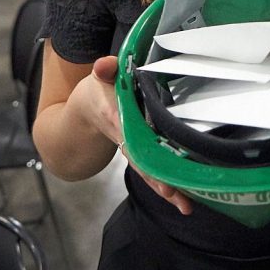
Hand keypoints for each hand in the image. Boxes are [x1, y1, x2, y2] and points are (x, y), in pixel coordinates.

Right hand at [92, 57, 192, 214]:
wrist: (84, 114)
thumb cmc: (97, 93)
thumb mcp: (99, 78)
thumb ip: (105, 70)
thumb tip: (105, 64)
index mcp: (115, 116)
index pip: (130, 134)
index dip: (142, 148)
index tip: (155, 163)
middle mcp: (124, 137)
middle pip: (141, 160)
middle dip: (156, 177)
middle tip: (174, 193)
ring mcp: (132, 150)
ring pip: (149, 172)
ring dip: (166, 188)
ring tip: (185, 205)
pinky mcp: (141, 156)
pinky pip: (153, 173)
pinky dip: (167, 188)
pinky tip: (184, 201)